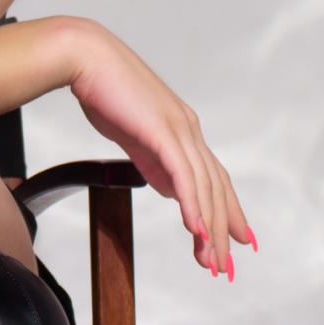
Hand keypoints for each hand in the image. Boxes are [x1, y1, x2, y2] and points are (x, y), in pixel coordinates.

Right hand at [66, 19, 254, 279]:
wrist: (85, 58)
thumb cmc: (104, 91)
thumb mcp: (134, 135)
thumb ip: (154, 161)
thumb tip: (170, 187)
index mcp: (182, 132)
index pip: (213, 178)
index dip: (228, 210)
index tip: (237, 240)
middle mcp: (189, 131)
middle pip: (215, 188)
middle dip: (223, 230)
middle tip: (226, 266)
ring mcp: (178, 129)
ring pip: (204, 187)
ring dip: (209, 228)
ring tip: (212, 260)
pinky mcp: (162, 131)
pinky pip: (183, 175)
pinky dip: (192, 204)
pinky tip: (196, 229)